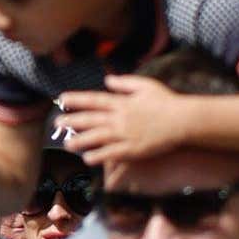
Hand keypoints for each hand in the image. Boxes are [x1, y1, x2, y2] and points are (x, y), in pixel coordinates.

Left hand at [59, 74, 192, 167]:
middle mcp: (120, 118)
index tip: (62, 100)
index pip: (94, 100)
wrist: (182, 120)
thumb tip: (108, 79)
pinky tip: (87, 158)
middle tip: (56, 125)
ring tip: (67, 144)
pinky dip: (98, 155)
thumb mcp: (146, 85)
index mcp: (122, 102)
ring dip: (80, 141)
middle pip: (91, 120)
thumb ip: (125, 82)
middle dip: (72, 121)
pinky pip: (110, 153)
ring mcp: (125, 134)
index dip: (76, 100)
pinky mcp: (132, 149)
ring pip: (97, 138)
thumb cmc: (166, 101)